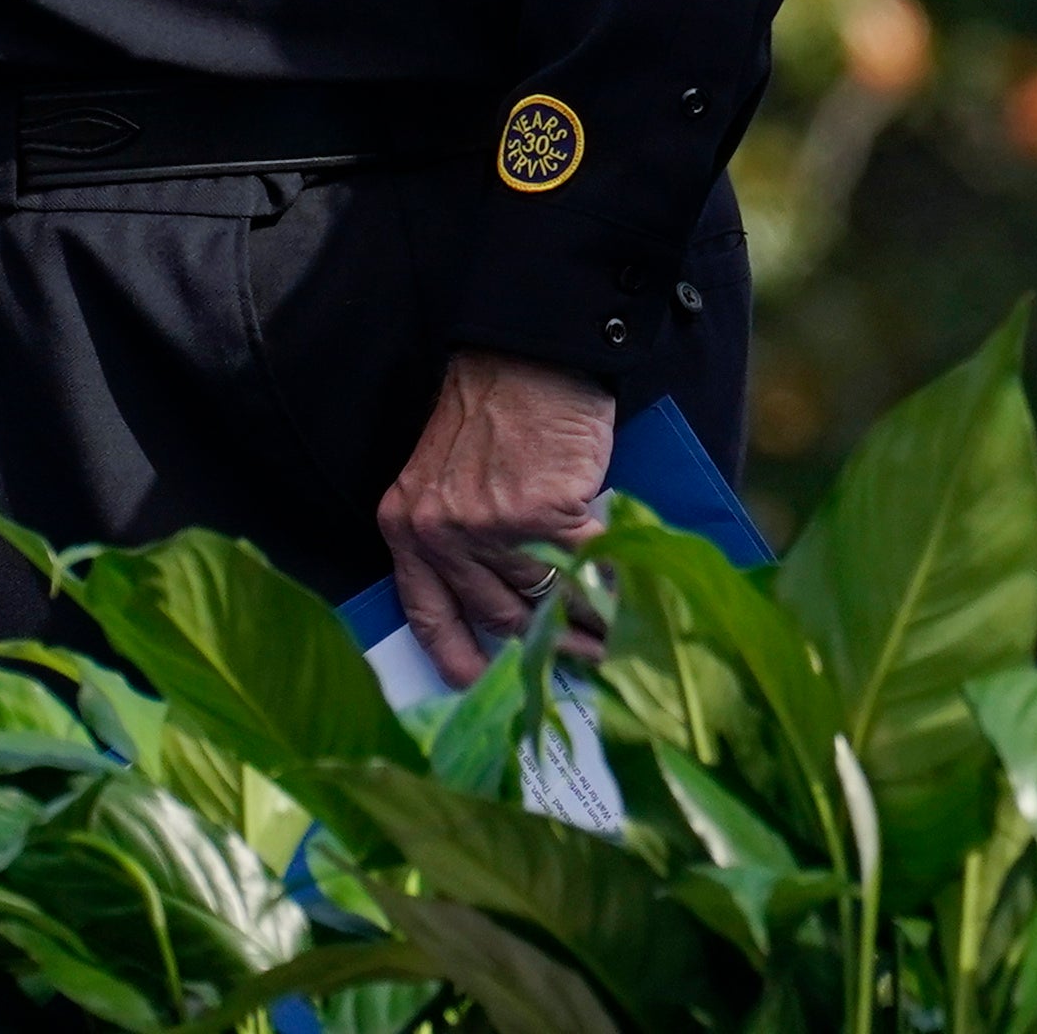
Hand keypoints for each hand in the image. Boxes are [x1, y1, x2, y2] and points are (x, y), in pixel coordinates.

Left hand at [379, 349, 615, 689]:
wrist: (529, 352)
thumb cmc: (494, 405)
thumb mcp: (448, 473)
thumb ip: (462, 534)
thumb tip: (511, 601)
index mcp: (408, 525)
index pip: (426, 611)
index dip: (453, 653)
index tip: (472, 684)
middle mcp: (442, 534)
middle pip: (499, 613)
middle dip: (542, 640)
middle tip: (577, 655)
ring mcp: (493, 527)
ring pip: (547, 597)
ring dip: (586, 621)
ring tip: (613, 636)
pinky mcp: (545, 514)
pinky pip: (587, 566)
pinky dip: (612, 581)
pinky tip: (628, 590)